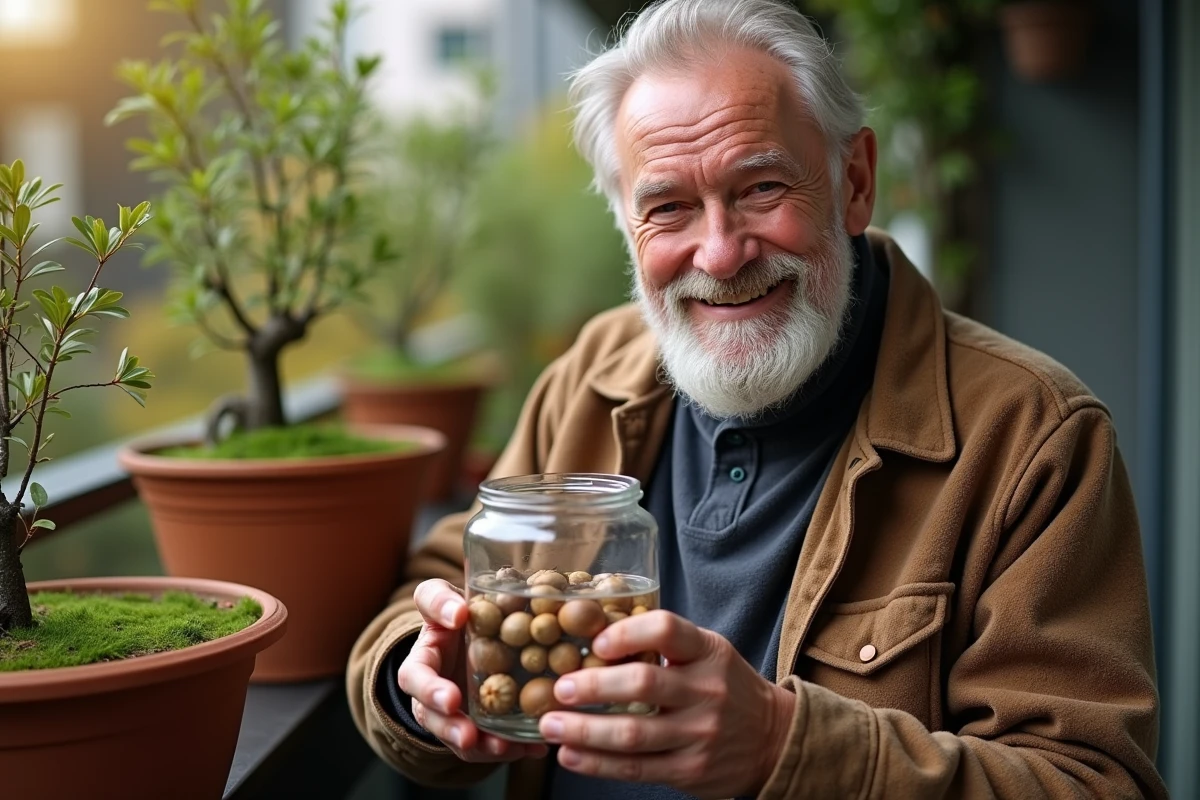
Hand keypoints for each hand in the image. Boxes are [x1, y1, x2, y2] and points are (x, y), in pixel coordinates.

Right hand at [397, 579, 548, 762]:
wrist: (468, 630)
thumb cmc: (453, 613)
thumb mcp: (439, 597)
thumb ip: (438, 600)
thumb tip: (458, 611)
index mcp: (422, 663)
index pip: (415, 679)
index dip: (430, 691)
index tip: (452, 699)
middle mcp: (434, 694)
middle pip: (434, 719)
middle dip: (451, 730)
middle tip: (469, 737)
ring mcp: (457, 714)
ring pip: (462, 740)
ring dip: (482, 747)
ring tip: (506, 749)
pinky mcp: (481, 725)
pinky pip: (490, 743)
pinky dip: (512, 749)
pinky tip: (533, 748)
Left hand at [537, 611, 795, 797]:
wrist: (772, 739)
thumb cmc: (725, 687)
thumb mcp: (708, 653)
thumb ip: (665, 645)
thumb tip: (595, 638)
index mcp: (709, 652)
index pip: (667, 630)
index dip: (626, 633)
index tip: (596, 642)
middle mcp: (707, 691)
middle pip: (643, 684)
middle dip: (592, 686)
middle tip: (558, 689)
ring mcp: (700, 734)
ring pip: (632, 733)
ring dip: (583, 730)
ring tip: (551, 725)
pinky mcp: (690, 770)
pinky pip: (636, 768)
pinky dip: (597, 763)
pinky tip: (571, 755)